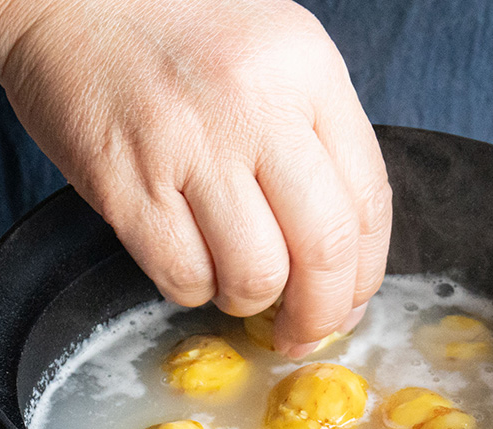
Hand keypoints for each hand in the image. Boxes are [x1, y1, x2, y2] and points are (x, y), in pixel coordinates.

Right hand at [0, 0, 391, 356]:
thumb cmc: (177, 32)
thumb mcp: (274, 54)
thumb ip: (317, 135)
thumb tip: (341, 249)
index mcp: (306, 71)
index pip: (368, 200)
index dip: (366, 273)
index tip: (351, 302)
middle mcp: (255, 106)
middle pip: (323, 247)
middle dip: (322, 313)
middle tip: (305, 332)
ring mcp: (187, 146)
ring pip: (254, 274)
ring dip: (252, 301)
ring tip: (238, 285)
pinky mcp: (125, 182)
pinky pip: (182, 275)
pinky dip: (194, 289)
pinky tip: (191, 263)